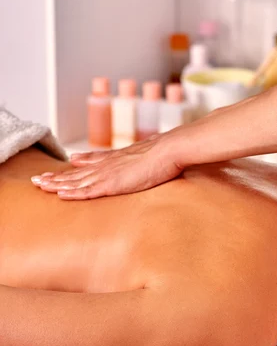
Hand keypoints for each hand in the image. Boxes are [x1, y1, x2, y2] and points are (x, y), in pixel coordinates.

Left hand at [31, 135, 182, 199]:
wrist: (168, 150)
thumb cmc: (165, 154)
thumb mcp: (149, 155)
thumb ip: (139, 156)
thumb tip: (141, 154)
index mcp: (117, 159)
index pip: (91, 162)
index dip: (75, 166)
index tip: (61, 167)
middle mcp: (108, 165)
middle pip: (77, 172)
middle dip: (57, 176)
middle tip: (38, 179)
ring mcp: (108, 174)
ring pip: (76, 180)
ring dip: (57, 183)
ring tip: (39, 185)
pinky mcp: (111, 184)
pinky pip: (87, 191)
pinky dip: (73, 193)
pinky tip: (60, 194)